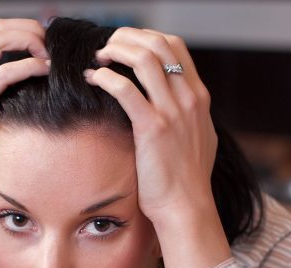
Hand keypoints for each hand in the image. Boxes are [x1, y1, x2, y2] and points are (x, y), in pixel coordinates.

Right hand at [0, 19, 48, 267]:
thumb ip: (5, 98)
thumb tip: (37, 89)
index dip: (20, 30)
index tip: (46, 45)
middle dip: (26, 28)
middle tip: (51, 45)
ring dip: (26, 40)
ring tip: (48, 55)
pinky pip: (2, 73)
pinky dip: (27, 66)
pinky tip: (45, 72)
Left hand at [84, 29, 230, 267]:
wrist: (186, 207)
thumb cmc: (186, 179)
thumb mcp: (197, 138)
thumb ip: (186, 114)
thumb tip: (172, 100)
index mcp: (199, 97)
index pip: (175, 46)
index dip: (147, 36)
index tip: (126, 43)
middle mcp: (189, 98)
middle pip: (158, 44)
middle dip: (128, 37)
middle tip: (107, 46)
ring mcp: (173, 112)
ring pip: (144, 58)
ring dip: (116, 51)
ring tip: (98, 58)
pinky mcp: (153, 127)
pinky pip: (125, 89)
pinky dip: (105, 77)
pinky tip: (92, 79)